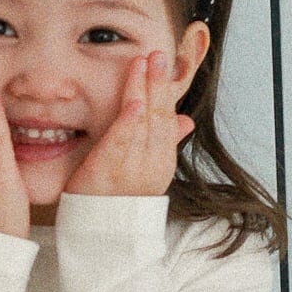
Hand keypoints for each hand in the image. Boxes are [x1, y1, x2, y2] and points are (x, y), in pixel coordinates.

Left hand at [60, 49, 189, 204]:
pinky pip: (122, 142)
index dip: (166, 90)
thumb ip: (165, 143)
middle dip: (159, 83)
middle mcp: (152, 163)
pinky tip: (133, 102)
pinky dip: (129, 121)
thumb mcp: (148, 170)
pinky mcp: (109, 171)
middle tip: (158, 55)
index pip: (167, 118)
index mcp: (162, 161)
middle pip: (159, 116)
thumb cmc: (121, 200)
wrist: (104, 236)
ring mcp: (132, 167)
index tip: (163, 64)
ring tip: (145, 64)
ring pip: (142, 123)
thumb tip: (186, 120)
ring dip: (144, 91)